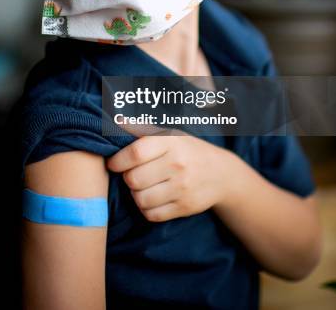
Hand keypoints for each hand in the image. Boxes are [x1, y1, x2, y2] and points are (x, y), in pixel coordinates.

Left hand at [106, 131, 234, 221]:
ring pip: (140, 199)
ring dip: (135, 194)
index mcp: (171, 142)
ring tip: (142, 186)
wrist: (221, 174)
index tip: (114, 163)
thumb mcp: (169, 134)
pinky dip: (146, 208)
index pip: (136, 153)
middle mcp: (177, 164)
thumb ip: (141, 129)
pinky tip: (151, 198)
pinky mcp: (184, 207)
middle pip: (134, 179)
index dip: (118, 160)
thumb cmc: (187, 150)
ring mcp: (182, 188)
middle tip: (132, 174)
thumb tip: (116, 120)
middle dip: (127, 178)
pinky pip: (152, 215)